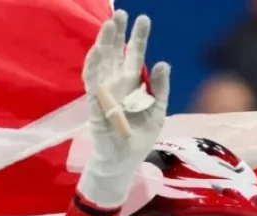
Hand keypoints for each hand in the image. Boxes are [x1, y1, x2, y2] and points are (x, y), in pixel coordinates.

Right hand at [78, 10, 169, 207]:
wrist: (123, 161)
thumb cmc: (139, 136)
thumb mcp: (157, 111)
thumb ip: (161, 88)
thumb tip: (164, 62)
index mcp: (133, 84)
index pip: (134, 56)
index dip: (137, 38)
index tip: (143, 18)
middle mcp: (116, 84)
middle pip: (114, 53)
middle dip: (117, 33)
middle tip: (120, 13)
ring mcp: (104, 92)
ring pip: (101, 62)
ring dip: (103, 44)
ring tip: (108, 25)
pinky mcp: (95, 103)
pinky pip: (92, 82)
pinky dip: (93, 66)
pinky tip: (97, 51)